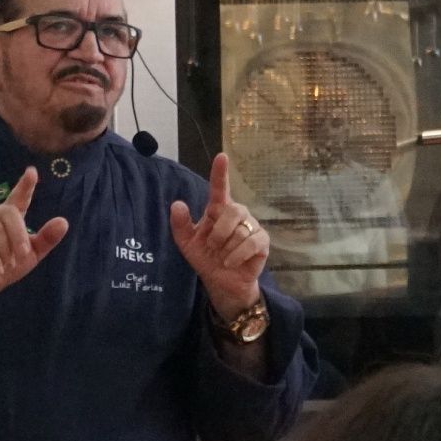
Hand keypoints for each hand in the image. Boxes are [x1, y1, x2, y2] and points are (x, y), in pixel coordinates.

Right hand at [0, 167, 68, 318]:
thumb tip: (64, 222)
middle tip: (23, 255)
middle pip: (8, 212)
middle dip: (18, 235)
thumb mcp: (32, 255)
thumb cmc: (7, 265)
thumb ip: (46, 239)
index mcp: (11, 217)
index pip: (19, 197)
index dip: (25, 185)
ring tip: (7, 265)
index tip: (32, 172)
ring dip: (5, 251)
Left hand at [169, 153, 268, 320]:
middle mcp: (237, 213)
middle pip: (232, 210)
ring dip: (226, 247)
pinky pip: (251, 242)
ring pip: (240, 230)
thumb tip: (177, 204)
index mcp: (218, 210)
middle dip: (219, 231)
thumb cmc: (206, 258)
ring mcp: (252, 226)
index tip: (221, 157)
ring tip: (223, 257)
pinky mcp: (262, 241)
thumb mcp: (187, 243)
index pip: (219, 187)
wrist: (221, 283)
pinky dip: (237, 255)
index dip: (220, 172)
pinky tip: (231, 261)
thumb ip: (180, 225)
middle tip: (212, 246)